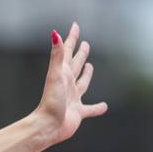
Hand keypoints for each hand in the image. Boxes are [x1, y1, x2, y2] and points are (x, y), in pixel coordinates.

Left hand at [34, 22, 107, 144]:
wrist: (48, 126)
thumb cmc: (51, 101)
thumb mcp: (55, 75)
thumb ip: (56, 55)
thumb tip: (55, 33)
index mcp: (61, 73)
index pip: (67, 51)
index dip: (71, 38)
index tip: (75, 25)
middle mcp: (67, 84)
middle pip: (75, 64)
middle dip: (79, 53)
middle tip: (84, 43)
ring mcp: (72, 98)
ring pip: (82, 83)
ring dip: (86, 75)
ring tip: (89, 67)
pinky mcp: (78, 112)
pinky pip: (90, 109)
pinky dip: (97, 108)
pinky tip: (104, 106)